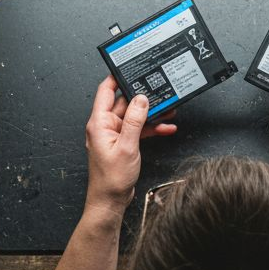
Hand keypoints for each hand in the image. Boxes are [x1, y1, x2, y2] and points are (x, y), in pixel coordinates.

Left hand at [85, 76, 176, 213]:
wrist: (111, 201)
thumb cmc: (111, 179)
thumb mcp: (127, 146)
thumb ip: (135, 121)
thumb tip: (141, 99)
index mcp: (99, 123)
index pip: (106, 91)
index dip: (117, 78)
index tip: (130, 68)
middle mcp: (105, 126)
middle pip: (125, 103)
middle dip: (143, 98)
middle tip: (159, 91)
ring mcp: (114, 135)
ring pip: (135, 117)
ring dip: (151, 114)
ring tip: (169, 111)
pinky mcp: (123, 143)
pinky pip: (138, 130)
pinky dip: (151, 128)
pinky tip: (166, 128)